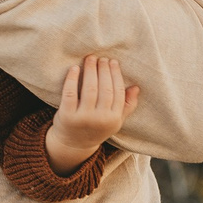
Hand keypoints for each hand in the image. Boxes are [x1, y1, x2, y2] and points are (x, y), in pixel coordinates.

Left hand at [44, 55, 139, 173]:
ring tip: (90, 58)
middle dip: (103, 70)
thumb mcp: (114, 121)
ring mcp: (83, 118)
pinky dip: (72, 79)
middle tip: (101, 58)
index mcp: (114, 119)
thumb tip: (136, 87)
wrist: (73, 144)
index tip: (113, 62)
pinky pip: (70, 93)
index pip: (118, 92)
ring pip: (89, 89)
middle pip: (104, 88)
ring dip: (90, 70)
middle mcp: (100, 119)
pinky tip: (74, 68)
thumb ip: (127, 106)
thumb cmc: (96, 128)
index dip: (115, 75)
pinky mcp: (67, 115)